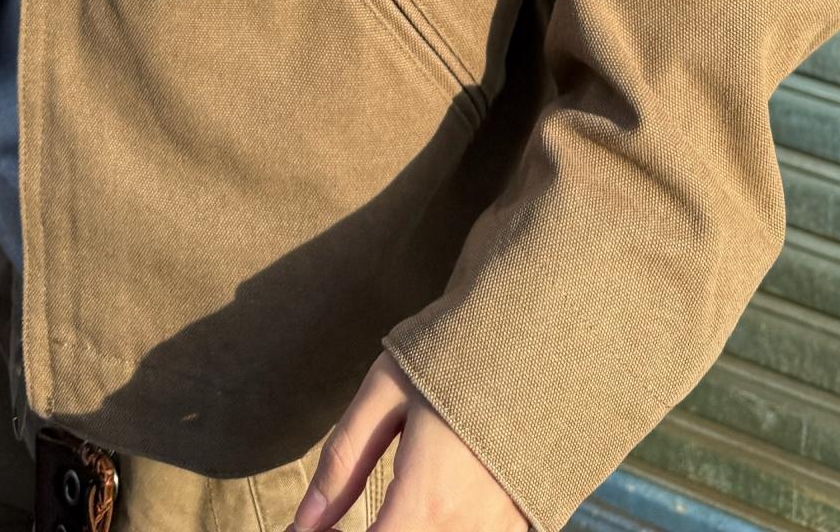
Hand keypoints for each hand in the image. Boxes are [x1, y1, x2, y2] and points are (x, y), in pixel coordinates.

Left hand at [291, 353, 525, 531]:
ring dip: (411, 527)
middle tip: (353, 516)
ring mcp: (501, 526)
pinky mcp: (522, 519)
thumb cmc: (453, 353)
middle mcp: (467, 525)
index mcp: (427, 498)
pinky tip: (436, 498)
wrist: (537, 328)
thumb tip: (302, 523)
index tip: (313, 530)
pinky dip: (445, 524)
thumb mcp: (385, 393)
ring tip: (395, 498)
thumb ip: (342, 462)